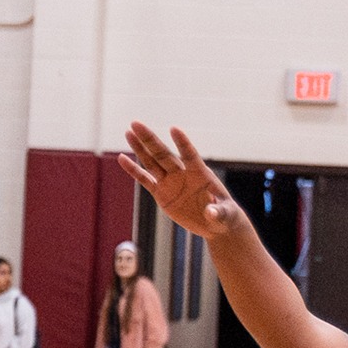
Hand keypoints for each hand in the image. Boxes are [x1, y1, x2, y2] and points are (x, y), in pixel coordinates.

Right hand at [118, 123, 242, 240]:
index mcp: (200, 174)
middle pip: (163, 153)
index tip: (174, 129)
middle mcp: (182, 173)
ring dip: (140, 148)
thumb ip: (218, 212)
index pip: (190, 154)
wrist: (213, 223)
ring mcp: (170, 182)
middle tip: (136, 124)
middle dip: (150, 139)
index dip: (182, 143)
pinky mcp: (161, 192)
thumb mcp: (226, 215)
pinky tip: (122, 158)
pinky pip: (144, 179)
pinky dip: (133, 169)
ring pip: (152, 162)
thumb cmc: (224, 216)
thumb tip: (210, 212)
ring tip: (128, 133)